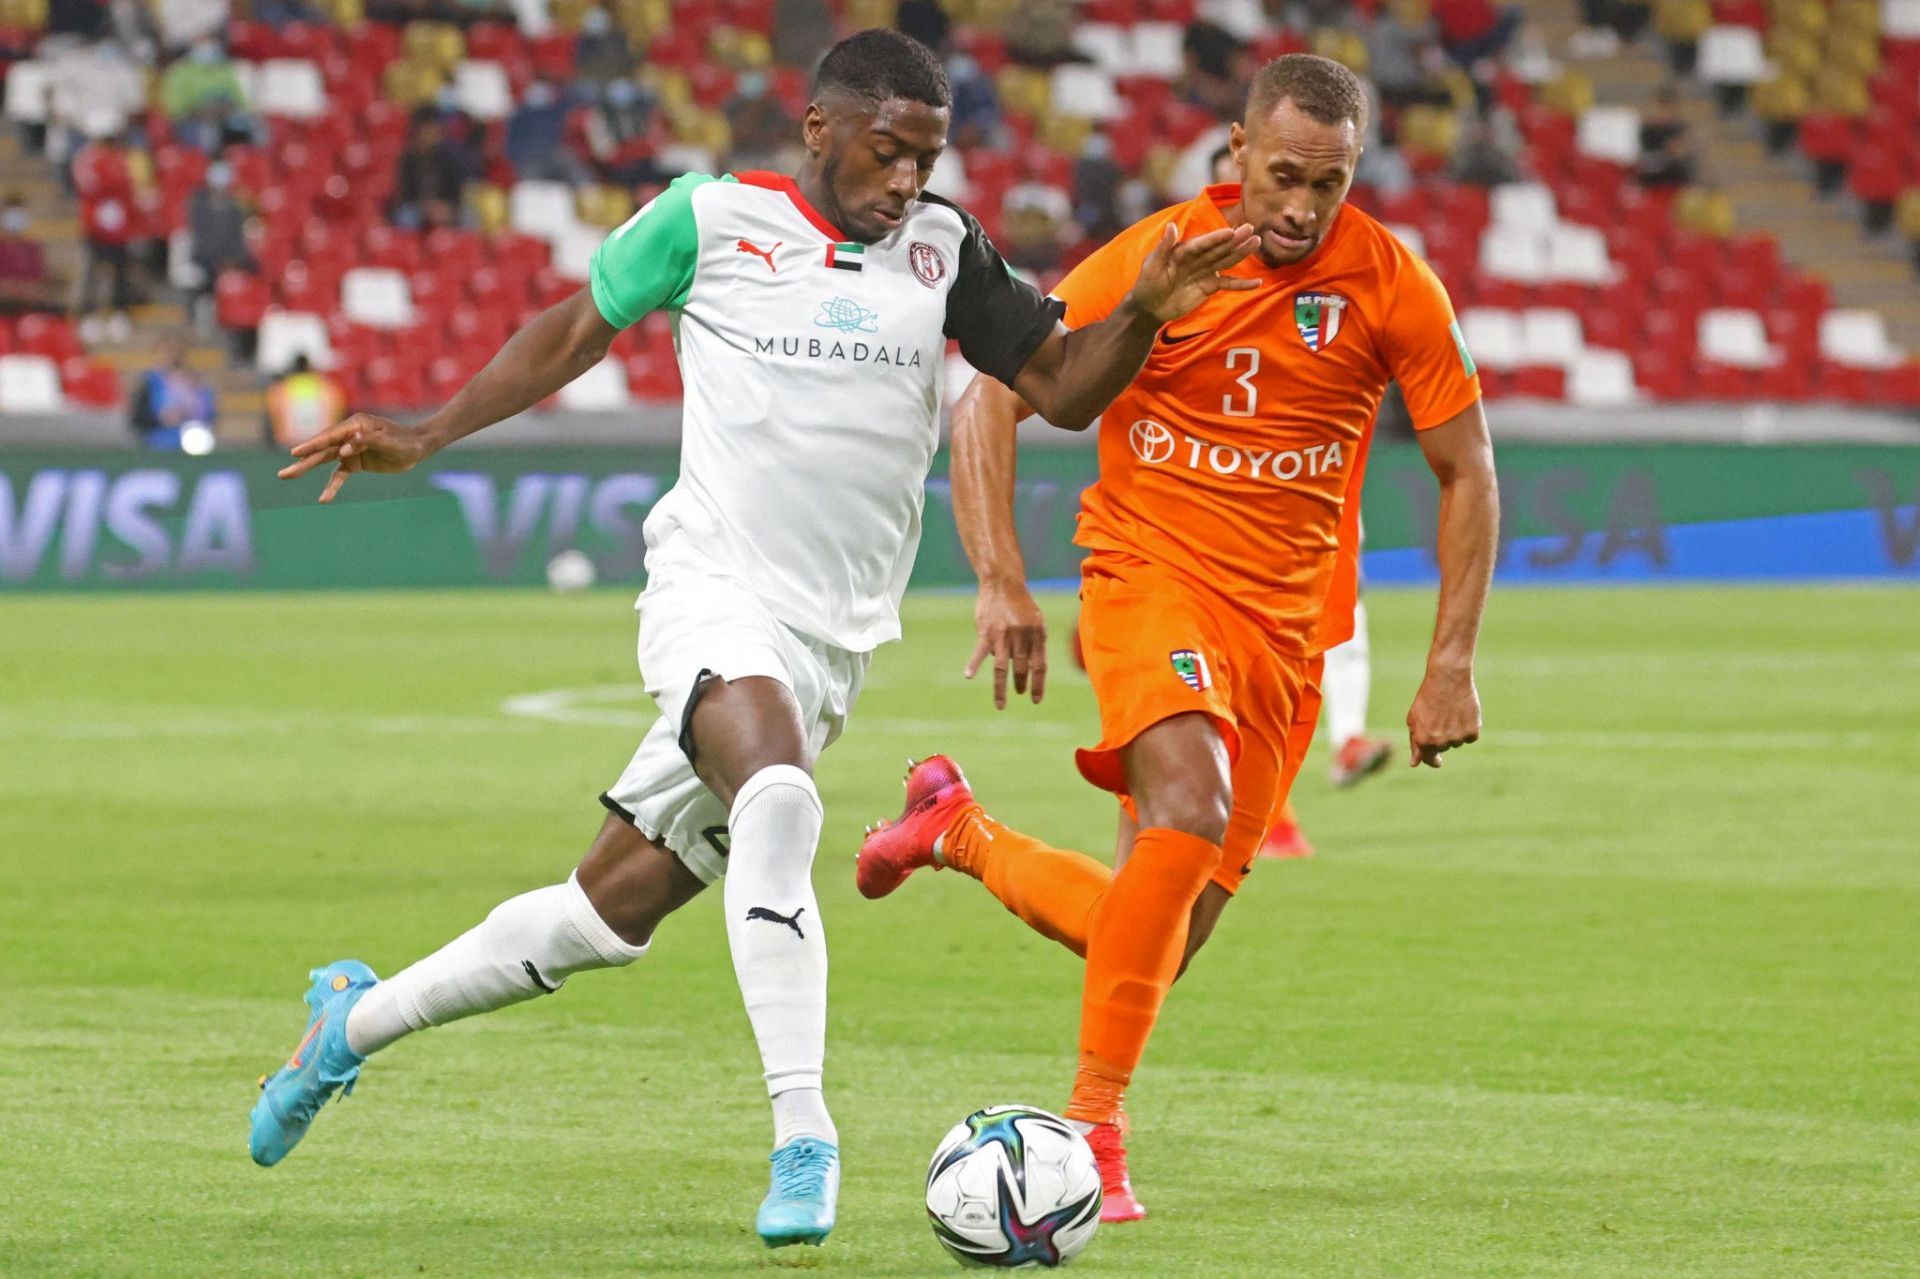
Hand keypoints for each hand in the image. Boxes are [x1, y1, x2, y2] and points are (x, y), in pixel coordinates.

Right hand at [277, 412, 436, 502]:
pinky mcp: (355, 462)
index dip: (312, 445)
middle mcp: (348, 435)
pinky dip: (332, 485)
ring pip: (324, 460)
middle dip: (302, 460)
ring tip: (287, 475)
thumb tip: (346, 445)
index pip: (329, 436)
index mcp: (355, 425)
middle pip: (321, 448)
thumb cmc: (405, 441)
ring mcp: (350, 448)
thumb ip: (367, 441)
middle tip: (283, 474)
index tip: (295, 453)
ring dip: (307, 468)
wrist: (419, 448)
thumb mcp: (389, 441)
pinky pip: (339, 474)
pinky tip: (323, 499)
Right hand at [963, 578, 1047, 708]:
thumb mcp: (1036, 620)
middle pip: (1022, 668)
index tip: (1035, 700)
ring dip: (1002, 688)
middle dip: (1021, 684)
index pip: (1040, 665)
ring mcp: (1003, 635)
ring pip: (1002, 667)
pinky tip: (968, 676)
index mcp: (1037, 634)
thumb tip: (1028, 666)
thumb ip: (1034, 643)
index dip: (1038, 684)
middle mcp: (1022, 636)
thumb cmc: (1020, 604)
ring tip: (1001, 704)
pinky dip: (973, 664)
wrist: (1003, 582)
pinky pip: (979, 652)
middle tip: (1020, 692)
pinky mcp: (987, 632)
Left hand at [1123, 222, 1260, 324]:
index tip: (1231, 231)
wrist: (1150, 307)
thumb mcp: (1153, 265)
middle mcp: (1197, 258)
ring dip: (1241, 253)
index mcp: (1184, 250)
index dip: (1216, 238)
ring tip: (1256, 242)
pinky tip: (1257, 282)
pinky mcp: (1209, 287)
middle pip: (1218, 249)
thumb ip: (1164, 247)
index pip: (1203, 243)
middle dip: (1235, 240)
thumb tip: (1171, 226)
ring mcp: (1205, 272)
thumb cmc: (1148, 284)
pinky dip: (1241, 284)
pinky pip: (1227, 284)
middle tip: (1251, 229)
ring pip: (1226, 261)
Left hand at [1406, 665, 1480, 767]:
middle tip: (1441, 716)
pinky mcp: (1472, 732)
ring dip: (1455, 731)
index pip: (1429, 759)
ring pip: (1457, 742)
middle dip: (1442, 736)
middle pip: (1443, 748)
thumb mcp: (1414, 719)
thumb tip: (1415, 764)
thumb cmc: (1428, 697)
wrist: (1448, 679)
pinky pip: (1471, 737)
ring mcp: (1457, 738)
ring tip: (1451, 711)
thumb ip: (1415, 742)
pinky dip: (1469, 727)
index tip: (1438, 761)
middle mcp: (1440, 742)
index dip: (1433, 760)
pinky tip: (1463, 713)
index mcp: (1423, 740)